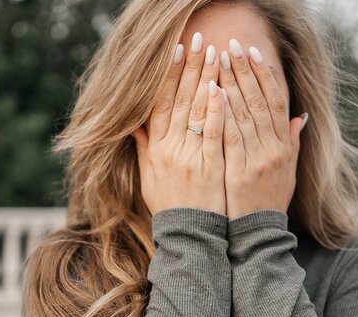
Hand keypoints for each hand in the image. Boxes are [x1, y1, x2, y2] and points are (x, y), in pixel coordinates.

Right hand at [132, 32, 227, 216]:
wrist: (187, 235)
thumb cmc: (169, 206)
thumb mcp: (149, 177)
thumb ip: (144, 148)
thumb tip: (136, 124)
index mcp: (157, 148)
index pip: (161, 104)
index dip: (168, 76)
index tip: (176, 51)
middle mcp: (171, 149)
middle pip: (180, 100)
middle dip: (190, 68)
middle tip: (199, 39)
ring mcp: (190, 157)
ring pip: (197, 112)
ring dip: (206, 79)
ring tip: (215, 52)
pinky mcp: (210, 167)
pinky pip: (213, 134)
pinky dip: (216, 111)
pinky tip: (221, 88)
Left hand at [218, 38, 307, 220]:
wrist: (258, 235)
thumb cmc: (269, 203)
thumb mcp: (288, 173)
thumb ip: (293, 144)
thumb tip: (299, 118)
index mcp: (284, 147)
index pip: (276, 102)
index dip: (265, 76)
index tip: (253, 54)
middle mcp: (274, 149)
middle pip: (260, 101)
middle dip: (245, 71)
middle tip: (232, 46)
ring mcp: (258, 160)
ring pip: (246, 114)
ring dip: (233, 84)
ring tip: (220, 60)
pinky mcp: (240, 172)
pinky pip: (232, 137)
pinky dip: (225, 114)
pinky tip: (215, 93)